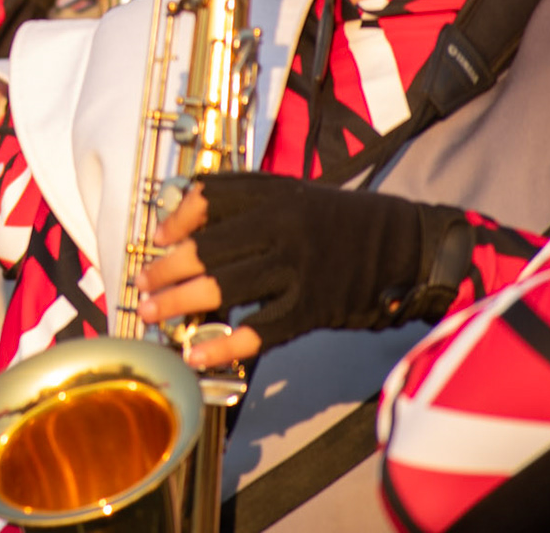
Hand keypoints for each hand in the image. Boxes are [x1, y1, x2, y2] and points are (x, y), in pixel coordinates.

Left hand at [134, 174, 471, 368]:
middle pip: (208, 250)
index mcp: (276, 196)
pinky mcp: (314, 308)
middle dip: (166, 271)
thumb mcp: (295, 195)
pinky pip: (260, 330)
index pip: (212, 200)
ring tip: (153, 314)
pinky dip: (224, 345)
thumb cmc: (342, 222)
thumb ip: (243, 202)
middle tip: (141, 286)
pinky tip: (196, 354)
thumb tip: (181, 225)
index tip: (158, 240)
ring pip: (225, 288)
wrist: (409, 247)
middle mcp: (284, 228)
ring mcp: (298, 270)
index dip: (177, 221)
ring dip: (180, 304)